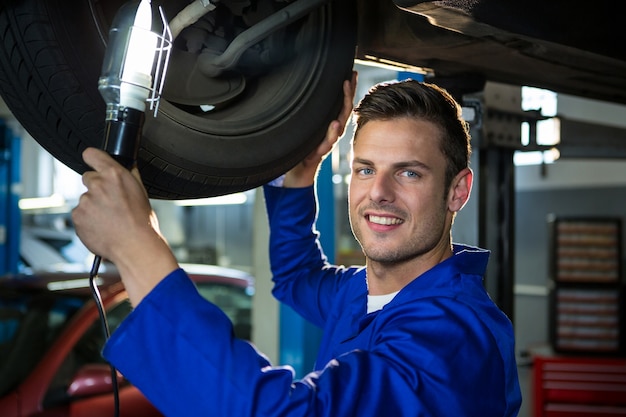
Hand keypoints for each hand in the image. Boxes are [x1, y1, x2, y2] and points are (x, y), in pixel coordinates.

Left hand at [72, 147, 177, 304]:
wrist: (135, 246)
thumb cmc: (143, 223)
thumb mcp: (141, 193)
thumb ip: (130, 176)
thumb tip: (127, 167)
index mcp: (114, 174)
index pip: (91, 154)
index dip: (92, 159)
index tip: (93, 163)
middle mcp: (97, 185)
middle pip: (89, 179)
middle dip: (97, 188)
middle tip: (110, 203)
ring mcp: (85, 201)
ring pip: (86, 199)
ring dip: (93, 207)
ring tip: (110, 220)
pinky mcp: (78, 216)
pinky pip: (80, 215)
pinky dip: (88, 220)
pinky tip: (102, 227)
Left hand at [283, 71, 356, 187]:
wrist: (299, 173)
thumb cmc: (303, 150)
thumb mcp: (307, 129)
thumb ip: (311, 115)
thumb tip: (303, 91)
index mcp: (329, 126)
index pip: (342, 105)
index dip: (348, 90)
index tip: (351, 74)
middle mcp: (331, 134)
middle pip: (344, 112)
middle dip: (348, 96)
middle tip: (349, 80)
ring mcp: (326, 143)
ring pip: (338, 128)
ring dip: (342, 111)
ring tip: (345, 98)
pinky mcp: (318, 154)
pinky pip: (326, 143)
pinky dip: (330, 134)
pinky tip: (334, 124)